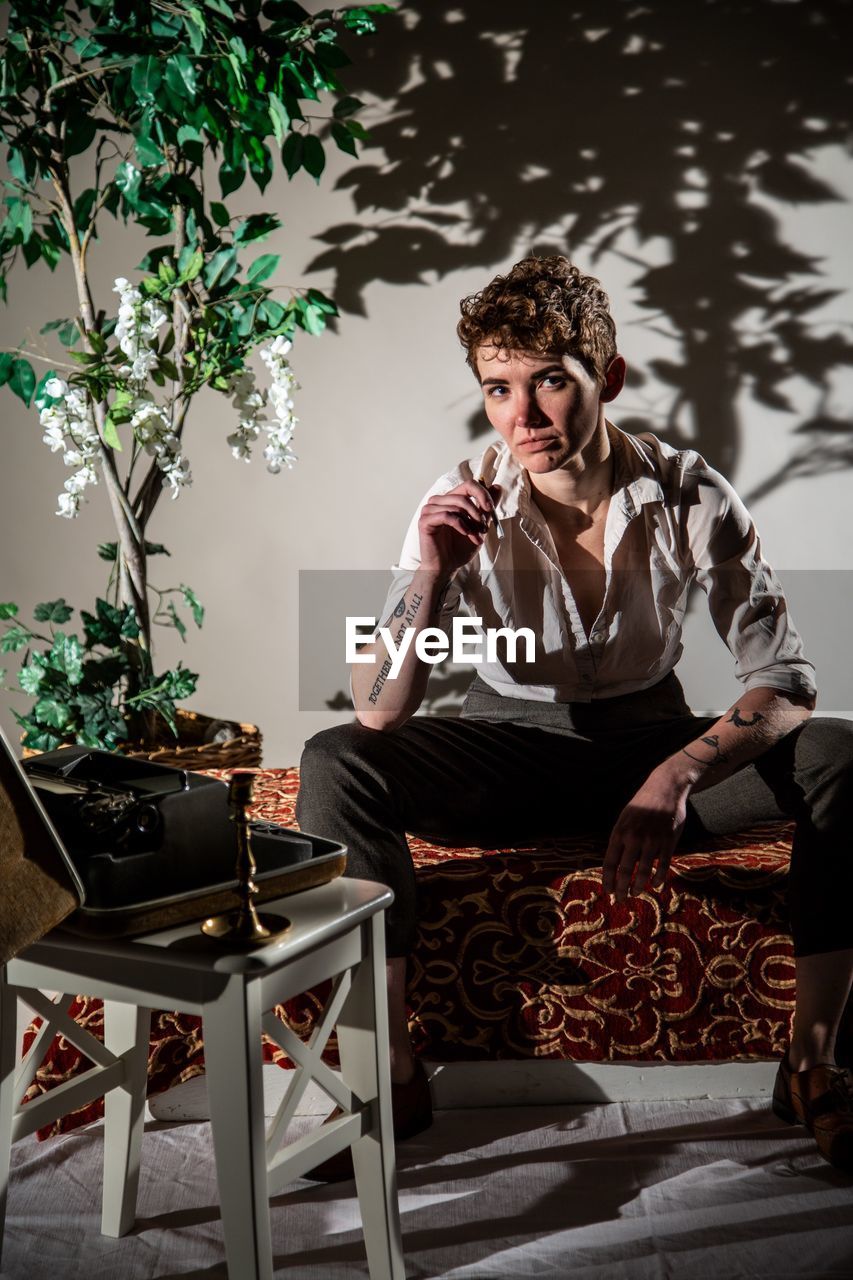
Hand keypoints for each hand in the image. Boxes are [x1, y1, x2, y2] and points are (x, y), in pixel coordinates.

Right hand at [418, 480, 499, 576]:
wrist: (447, 566)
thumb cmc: (460, 547)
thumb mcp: (479, 525)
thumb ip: (486, 507)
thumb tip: (497, 486)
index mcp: (450, 499)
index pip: (468, 484)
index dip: (482, 493)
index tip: (490, 508)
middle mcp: (439, 501)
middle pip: (463, 495)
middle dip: (477, 513)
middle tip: (484, 528)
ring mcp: (430, 510)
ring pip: (456, 506)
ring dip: (470, 523)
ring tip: (476, 537)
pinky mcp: (425, 521)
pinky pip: (446, 515)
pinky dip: (460, 524)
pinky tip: (465, 533)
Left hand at [601, 764, 691, 901]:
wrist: (665, 788)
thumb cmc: (642, 805)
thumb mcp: (625, 818)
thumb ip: (620, 839)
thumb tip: (615, 863)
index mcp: (619, 832)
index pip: (609, 862)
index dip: (607, 880)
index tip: (607, 891)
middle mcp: (634, 838)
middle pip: (624, 871)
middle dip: (620, 889)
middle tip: (620, 900)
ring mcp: (652, 840)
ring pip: (643, 871)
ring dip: (638, 886)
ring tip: (635, 894)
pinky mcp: (668, 841)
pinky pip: (662, 865)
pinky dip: (658, 878)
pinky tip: (655, 885)